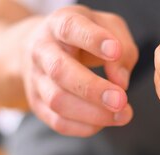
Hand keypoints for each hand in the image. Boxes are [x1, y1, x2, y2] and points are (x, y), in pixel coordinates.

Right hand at [21, 5, 138, 136]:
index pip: (71, 28)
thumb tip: (121, 82)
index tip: (115, 51)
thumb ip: (123, 49)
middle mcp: (42, 50)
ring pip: (58, 100)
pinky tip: (103, 122)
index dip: (93, 39)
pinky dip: (84, 127)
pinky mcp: (37, 104)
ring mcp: (36, 78)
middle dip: (92, 89)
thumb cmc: (84, 38)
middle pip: (60, 71)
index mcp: (60, 23)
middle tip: (121, 100)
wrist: (45, 49)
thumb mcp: (108, 29)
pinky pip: (58, 122)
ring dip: (93, 113)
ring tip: (122, 115)